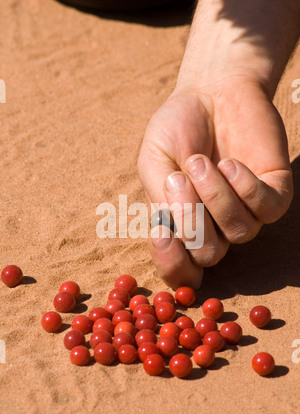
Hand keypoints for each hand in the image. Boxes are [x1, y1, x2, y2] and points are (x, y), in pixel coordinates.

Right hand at [138, 76, 292, 288]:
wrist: (210, 90)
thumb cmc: (177, 128)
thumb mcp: (154, 161)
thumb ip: (160, 198)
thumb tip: (171, 228)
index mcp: (182, 224)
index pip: (181, 268)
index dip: (171, 262)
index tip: (160, 232)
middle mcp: (215, 225)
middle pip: (209, 255)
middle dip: (192, 219)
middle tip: (179, 177)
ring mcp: (246, 211)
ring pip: (238, 232)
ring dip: (215, 196)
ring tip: (200, 162)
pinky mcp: (274, 191)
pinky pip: (267, 209)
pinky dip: (246, 188)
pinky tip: (230, 164)